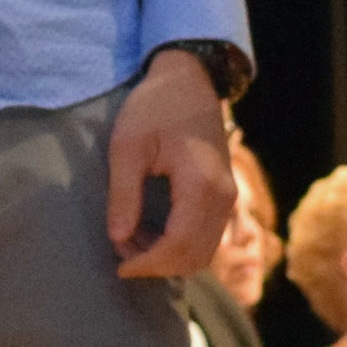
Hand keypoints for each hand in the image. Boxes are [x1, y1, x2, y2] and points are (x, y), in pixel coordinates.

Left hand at [108, 52, 234, 277]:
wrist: (189, 80)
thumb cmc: (155, 107)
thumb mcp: (128, 146)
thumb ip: (124, 194)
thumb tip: (118, 238)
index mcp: (201, 185)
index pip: (178, 245)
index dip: (148, 263)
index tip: (118, 266)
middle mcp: (223, 197)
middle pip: (195, 257)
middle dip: (156, 265)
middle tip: (121, 254)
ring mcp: (228, 198)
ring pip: (203, 251)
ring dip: (168, 258)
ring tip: (131, 242)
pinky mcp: (224, 196)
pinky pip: (206, 237)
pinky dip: (179, 246)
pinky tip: (149, 232)